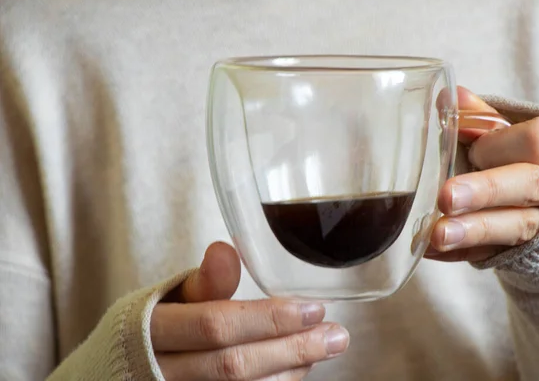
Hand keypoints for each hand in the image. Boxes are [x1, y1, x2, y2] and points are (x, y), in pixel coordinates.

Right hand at [151, 242, 348, 379]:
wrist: (121, 371)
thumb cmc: (150, 327)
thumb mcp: (168, 298)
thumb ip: (202, 281)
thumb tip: (226, 249)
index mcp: (151, 330)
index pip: (216, 326)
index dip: (268, 320)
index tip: (313, 308)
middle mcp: (161, 370)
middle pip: (234, 366)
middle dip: (291, 350)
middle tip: (336, 335)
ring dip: (289, 371)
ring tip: (325, 348)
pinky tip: (297, 370)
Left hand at [425, 87, 538, 261]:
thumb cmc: (523, 158)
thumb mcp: (511, 134)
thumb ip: (482, 118)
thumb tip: (448, 97)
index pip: (538, 142)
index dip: (501, 146)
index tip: (473, 151)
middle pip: (530, 185)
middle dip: (486, 191)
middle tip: (446, 197)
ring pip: (517, 226)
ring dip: (473, 231)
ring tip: (437, 234)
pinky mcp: (527, 253)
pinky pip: (495, 255)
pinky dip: (462, 252)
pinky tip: (432, 251)